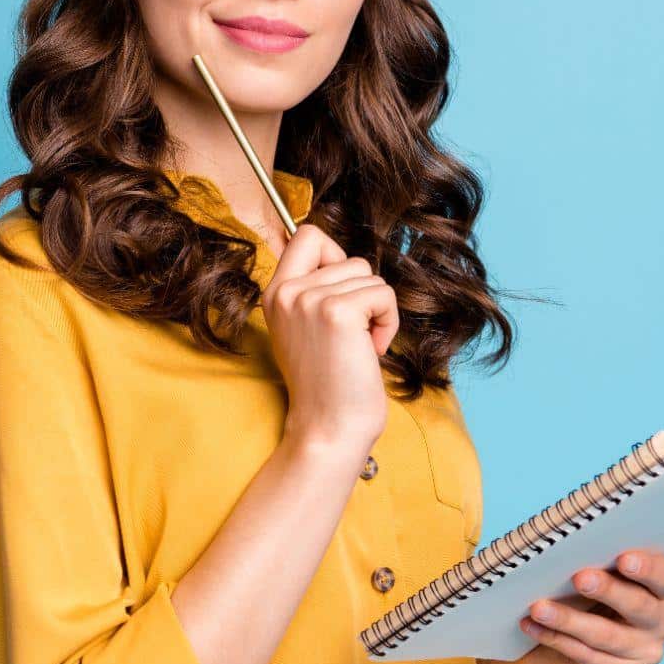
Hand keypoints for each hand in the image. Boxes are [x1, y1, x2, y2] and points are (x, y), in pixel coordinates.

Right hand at [263, 223, 399, 454]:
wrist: (328, 427)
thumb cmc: (327, 384)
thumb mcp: (305, 328)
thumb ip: (314, 291)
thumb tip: (345, 259)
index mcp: (275, 293)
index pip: (307, 235)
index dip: (335, 256)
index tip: (341, 295)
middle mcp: (287, 292)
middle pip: (348, 256)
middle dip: (362, 291)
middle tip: (353, 332)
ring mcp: (309, 300)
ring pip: (368, 274)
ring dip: (377, 310)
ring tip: (360, 345)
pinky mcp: (338, 312)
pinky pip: (383, 293)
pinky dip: (388, 322)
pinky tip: (372, 349)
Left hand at [510, 549, 663, 663]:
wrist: (555, 642)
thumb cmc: (579, 596)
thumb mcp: (589, 577)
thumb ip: (593, 565)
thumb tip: (571, 552)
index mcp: (662, 591)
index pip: (663, 577)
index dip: (646, 568)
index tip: (624, 558)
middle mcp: (662, 623)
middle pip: (639, 606)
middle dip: (608, 590)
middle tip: (580, 578)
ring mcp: (644, 653)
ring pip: (606, 635)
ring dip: (569, 620)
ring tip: (539, 607)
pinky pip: (586, 657)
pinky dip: (556, 639)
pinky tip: (533, 626)